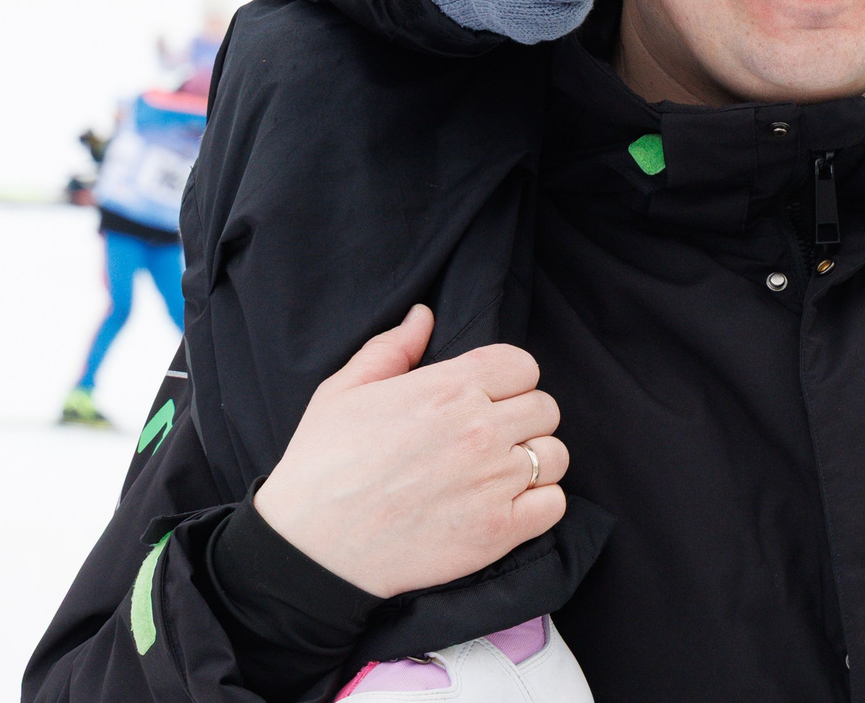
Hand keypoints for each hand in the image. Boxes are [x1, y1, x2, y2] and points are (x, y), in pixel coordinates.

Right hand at [252, 304, 568, 597]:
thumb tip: (423, 316)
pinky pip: (554, 504)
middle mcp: (479, 429)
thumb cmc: (322, 465)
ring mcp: (492, 481)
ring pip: (555, 454)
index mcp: (448, 387)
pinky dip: (539, 504)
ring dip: (534, 462)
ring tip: (499, 474)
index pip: (523, 365)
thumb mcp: (344, 391)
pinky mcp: (498, 531)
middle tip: (490, 439)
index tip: (490, 398)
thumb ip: (391, 348)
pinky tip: (507, 506)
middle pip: (544, 407)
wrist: (309, 549)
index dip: (510, 380)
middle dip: (522, 419)